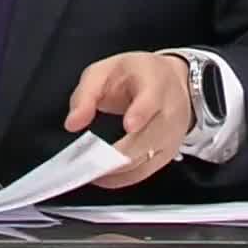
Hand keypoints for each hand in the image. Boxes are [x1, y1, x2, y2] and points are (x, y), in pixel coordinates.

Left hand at [64, 52, 191, 188]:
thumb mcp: (106, 70)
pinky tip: (101, 176)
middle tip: (87, 160)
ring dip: (115, 168)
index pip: (152, 100)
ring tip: (88, 169)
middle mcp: (170, 111)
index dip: (141, 113)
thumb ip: (86, 94)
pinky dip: (121, 177)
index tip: (128, 125)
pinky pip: (144, 172)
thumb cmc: (138, 74)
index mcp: (155, 82)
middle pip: (147, 138)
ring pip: (144, 160)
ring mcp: (171, 136)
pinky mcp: (168, 154)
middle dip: (116, 152)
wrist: (174, 82)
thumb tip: (73, 123)